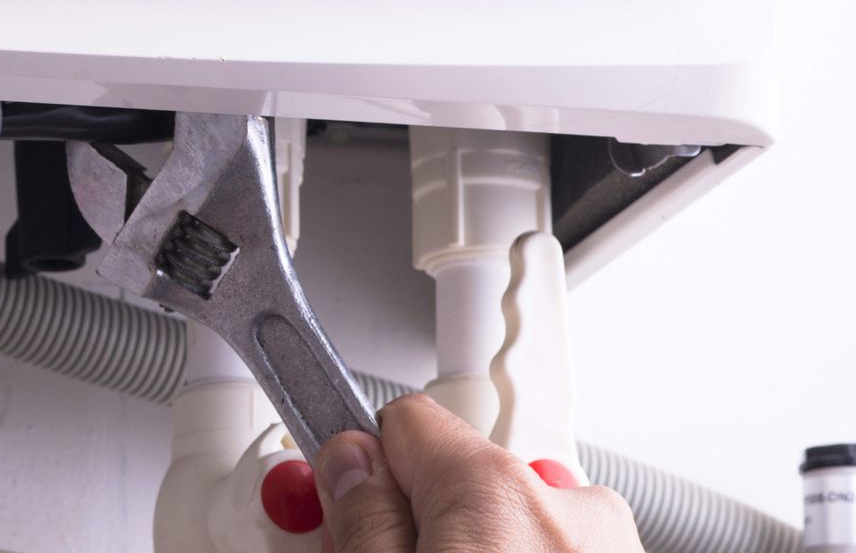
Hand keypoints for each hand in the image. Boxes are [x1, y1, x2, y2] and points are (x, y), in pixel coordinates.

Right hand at [315, 395, 642, 551]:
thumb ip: (366, 522)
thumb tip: (350, 465)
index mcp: (496, 492)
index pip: (406, 422)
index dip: (367, 464)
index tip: (347, 488)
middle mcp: (571, 506)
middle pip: (465, 478)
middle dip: (432, 517)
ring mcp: (616, 546)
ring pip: (522, 523)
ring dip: (492, 550)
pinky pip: (569, 551)